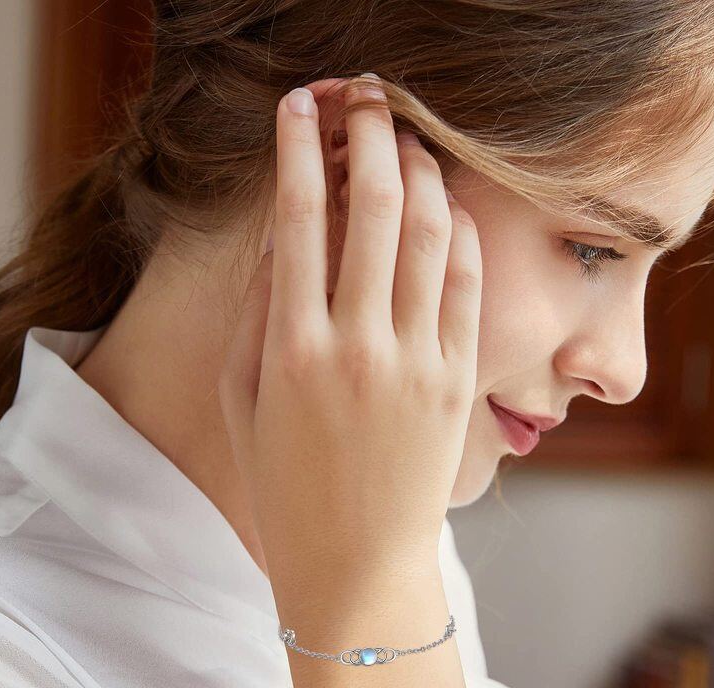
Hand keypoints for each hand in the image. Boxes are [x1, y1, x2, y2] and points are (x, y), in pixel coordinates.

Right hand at [218, 75, 482, 582]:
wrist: (357, 562)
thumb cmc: (286, 485)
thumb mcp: (244, 402)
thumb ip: (258, 312)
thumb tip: (282, 234)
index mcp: (293, 350)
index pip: (298, 219)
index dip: (298, 150)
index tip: (298, 107)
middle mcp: (360, 347)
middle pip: (376, 209)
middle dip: (371, 135)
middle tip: (365, 99)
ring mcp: (419, 364)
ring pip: (433, 237)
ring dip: (423, 173)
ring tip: (410, 141)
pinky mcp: (460, 383)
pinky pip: (469, 288)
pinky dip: (462, 234)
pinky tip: (449, 207)